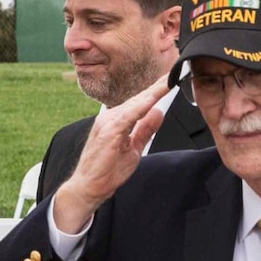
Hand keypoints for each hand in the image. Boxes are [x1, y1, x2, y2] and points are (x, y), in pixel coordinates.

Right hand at [52, 75, 170, 234]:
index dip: (155, 91)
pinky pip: (128, 116)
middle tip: (173, 73)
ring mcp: (107, 123)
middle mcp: (110, 117)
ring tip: (167, 81)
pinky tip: (152, 99)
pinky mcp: (108, 132)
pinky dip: (140, 106)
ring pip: (135, 104)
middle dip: (157, 86)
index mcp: (116, 121)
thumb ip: (145, 130)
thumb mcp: (133, 149)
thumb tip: (158, 112)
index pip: (139, 103)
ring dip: (152, 93)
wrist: (88, 187)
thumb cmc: (106, 171)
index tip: (169, 80)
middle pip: (139, 99)